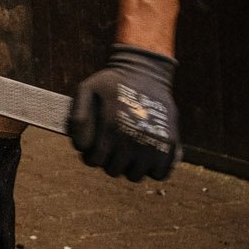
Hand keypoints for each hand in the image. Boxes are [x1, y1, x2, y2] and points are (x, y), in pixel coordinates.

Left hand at [70, 45, 178, 179]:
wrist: (146, 72)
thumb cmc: (113, 82)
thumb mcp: (87, 89)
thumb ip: (78, 117)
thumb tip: (80, 146)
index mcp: (111, 127)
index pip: (95, 161)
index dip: (90, 158)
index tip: (93, 150)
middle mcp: (133, 140)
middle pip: (114, 170)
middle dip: (108, 161)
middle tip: (110, 148)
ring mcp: (153, 144)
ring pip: (135, 176)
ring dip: (128, 167)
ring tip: (126, 151)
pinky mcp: (170, 146)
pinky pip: (159, 174)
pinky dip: (152, 169)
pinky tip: (144, 154)